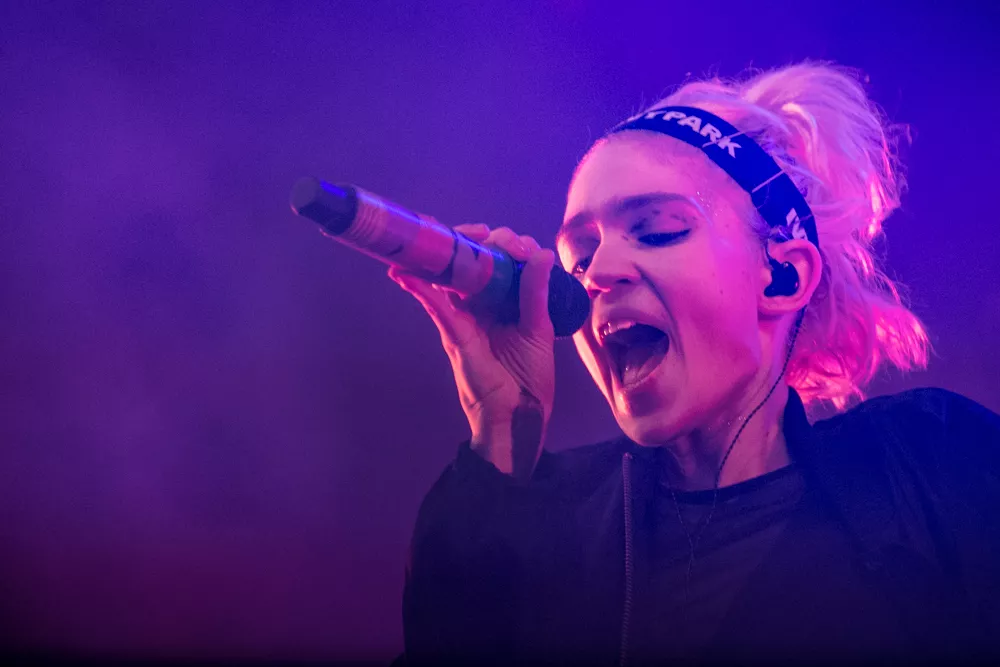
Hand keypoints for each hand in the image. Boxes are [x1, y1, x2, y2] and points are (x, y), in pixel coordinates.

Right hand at [389, 223, 555, 478]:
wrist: (515, 414)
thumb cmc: (528, 376)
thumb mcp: (538, 329)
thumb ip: (536, 293)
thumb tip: (542, 254)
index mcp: (504, 299)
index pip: (499, 258)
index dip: (506, 242)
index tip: (520, 246)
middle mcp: (481, 303)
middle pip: (471, 258)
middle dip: (476, 237)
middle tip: (487, 236)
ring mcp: (463, 314)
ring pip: (448, 273)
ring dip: (443, 249)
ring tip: (443, 232)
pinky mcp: (452, 331)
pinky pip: (433, 305)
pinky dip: (418, 287)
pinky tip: (405, 272)